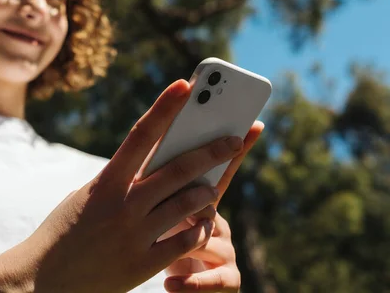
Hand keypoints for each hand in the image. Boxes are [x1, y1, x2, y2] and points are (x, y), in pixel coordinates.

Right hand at [19, 80, 244, 292]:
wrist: (41, 280)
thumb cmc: (63, 231)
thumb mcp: (87, 196)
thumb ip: (119, 180)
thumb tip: (153, 164)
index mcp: (105, 182)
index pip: (141, 135)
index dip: (164, 107)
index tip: (186, 84)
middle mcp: (123, 205)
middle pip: (178, 170)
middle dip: (212, 152)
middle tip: (234, 140)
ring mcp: (134, 235)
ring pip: (188, 205)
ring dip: (207, 192)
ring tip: (213, 187)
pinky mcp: (142, 264)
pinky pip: (184, 242)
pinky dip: (197, 230)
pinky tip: (201, 224)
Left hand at [162, 122, 264, 291]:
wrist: (154, 280)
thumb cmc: (156, 240)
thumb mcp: (159, 209)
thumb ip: (160, 183)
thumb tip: (148, 148)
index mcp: (203, 201)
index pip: (218, 170)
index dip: (235, 148)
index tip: (254, 124)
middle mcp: (219, 222)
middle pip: (212, 201)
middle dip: (199, 198)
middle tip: (187, 201)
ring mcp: (226, 251)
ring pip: (209, 240)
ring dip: (189, 242)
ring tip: (165, 246)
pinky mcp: (228, 280)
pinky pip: (215, 281)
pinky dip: (190, 282)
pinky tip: (169, 285)